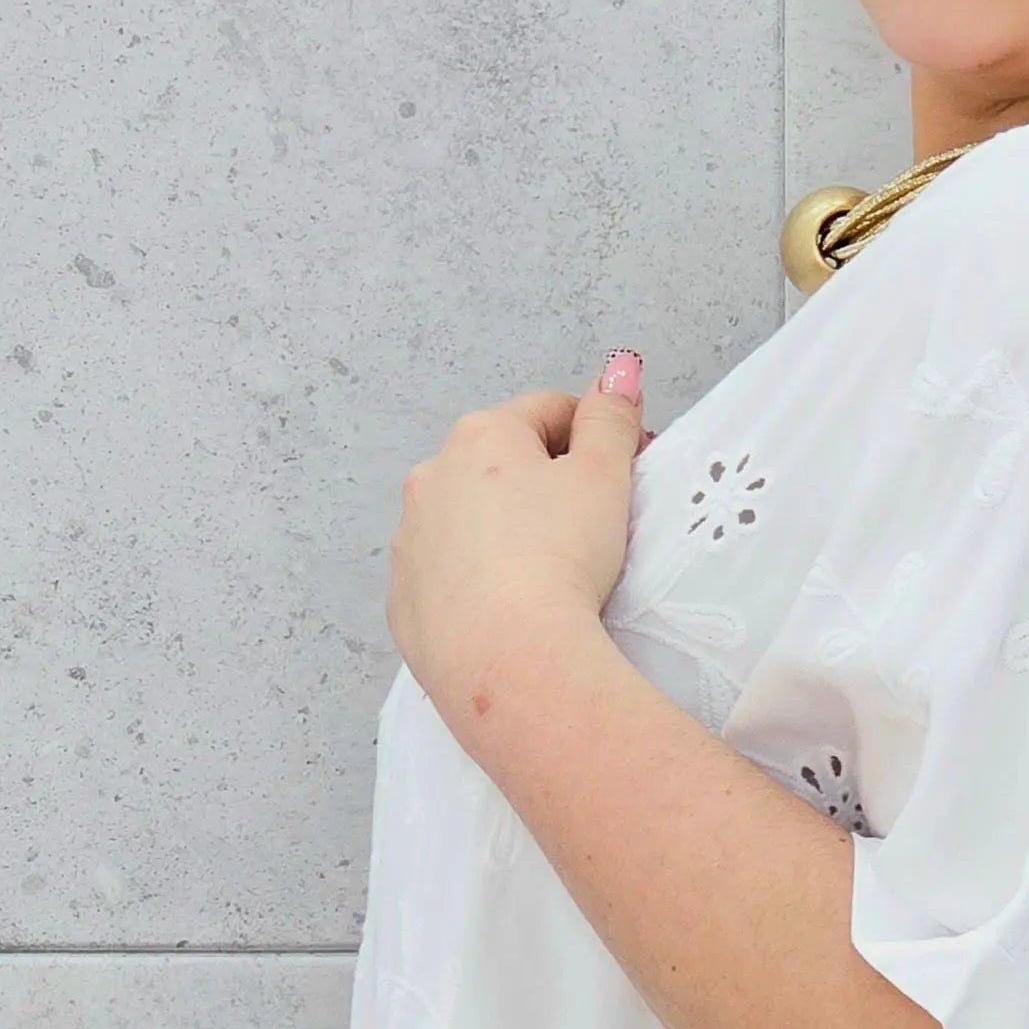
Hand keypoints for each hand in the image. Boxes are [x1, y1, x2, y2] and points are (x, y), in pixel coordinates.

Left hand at [386, 347, 646, 713]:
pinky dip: (476, 583)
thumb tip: (618, 367)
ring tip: (547, 576)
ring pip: (467, 520)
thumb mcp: (605, 477)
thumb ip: (611, 417)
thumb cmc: (562, 559)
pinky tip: (510, 611)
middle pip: (501, 464)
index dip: (596, 436)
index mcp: (482, 436)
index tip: (626, 473)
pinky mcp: (403, 602)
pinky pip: (446, 576)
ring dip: (504, 531)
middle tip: (590, 528)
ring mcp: (409, 541)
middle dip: (543, 483)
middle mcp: (430, 478)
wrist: (510, 661)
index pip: (549, 411)